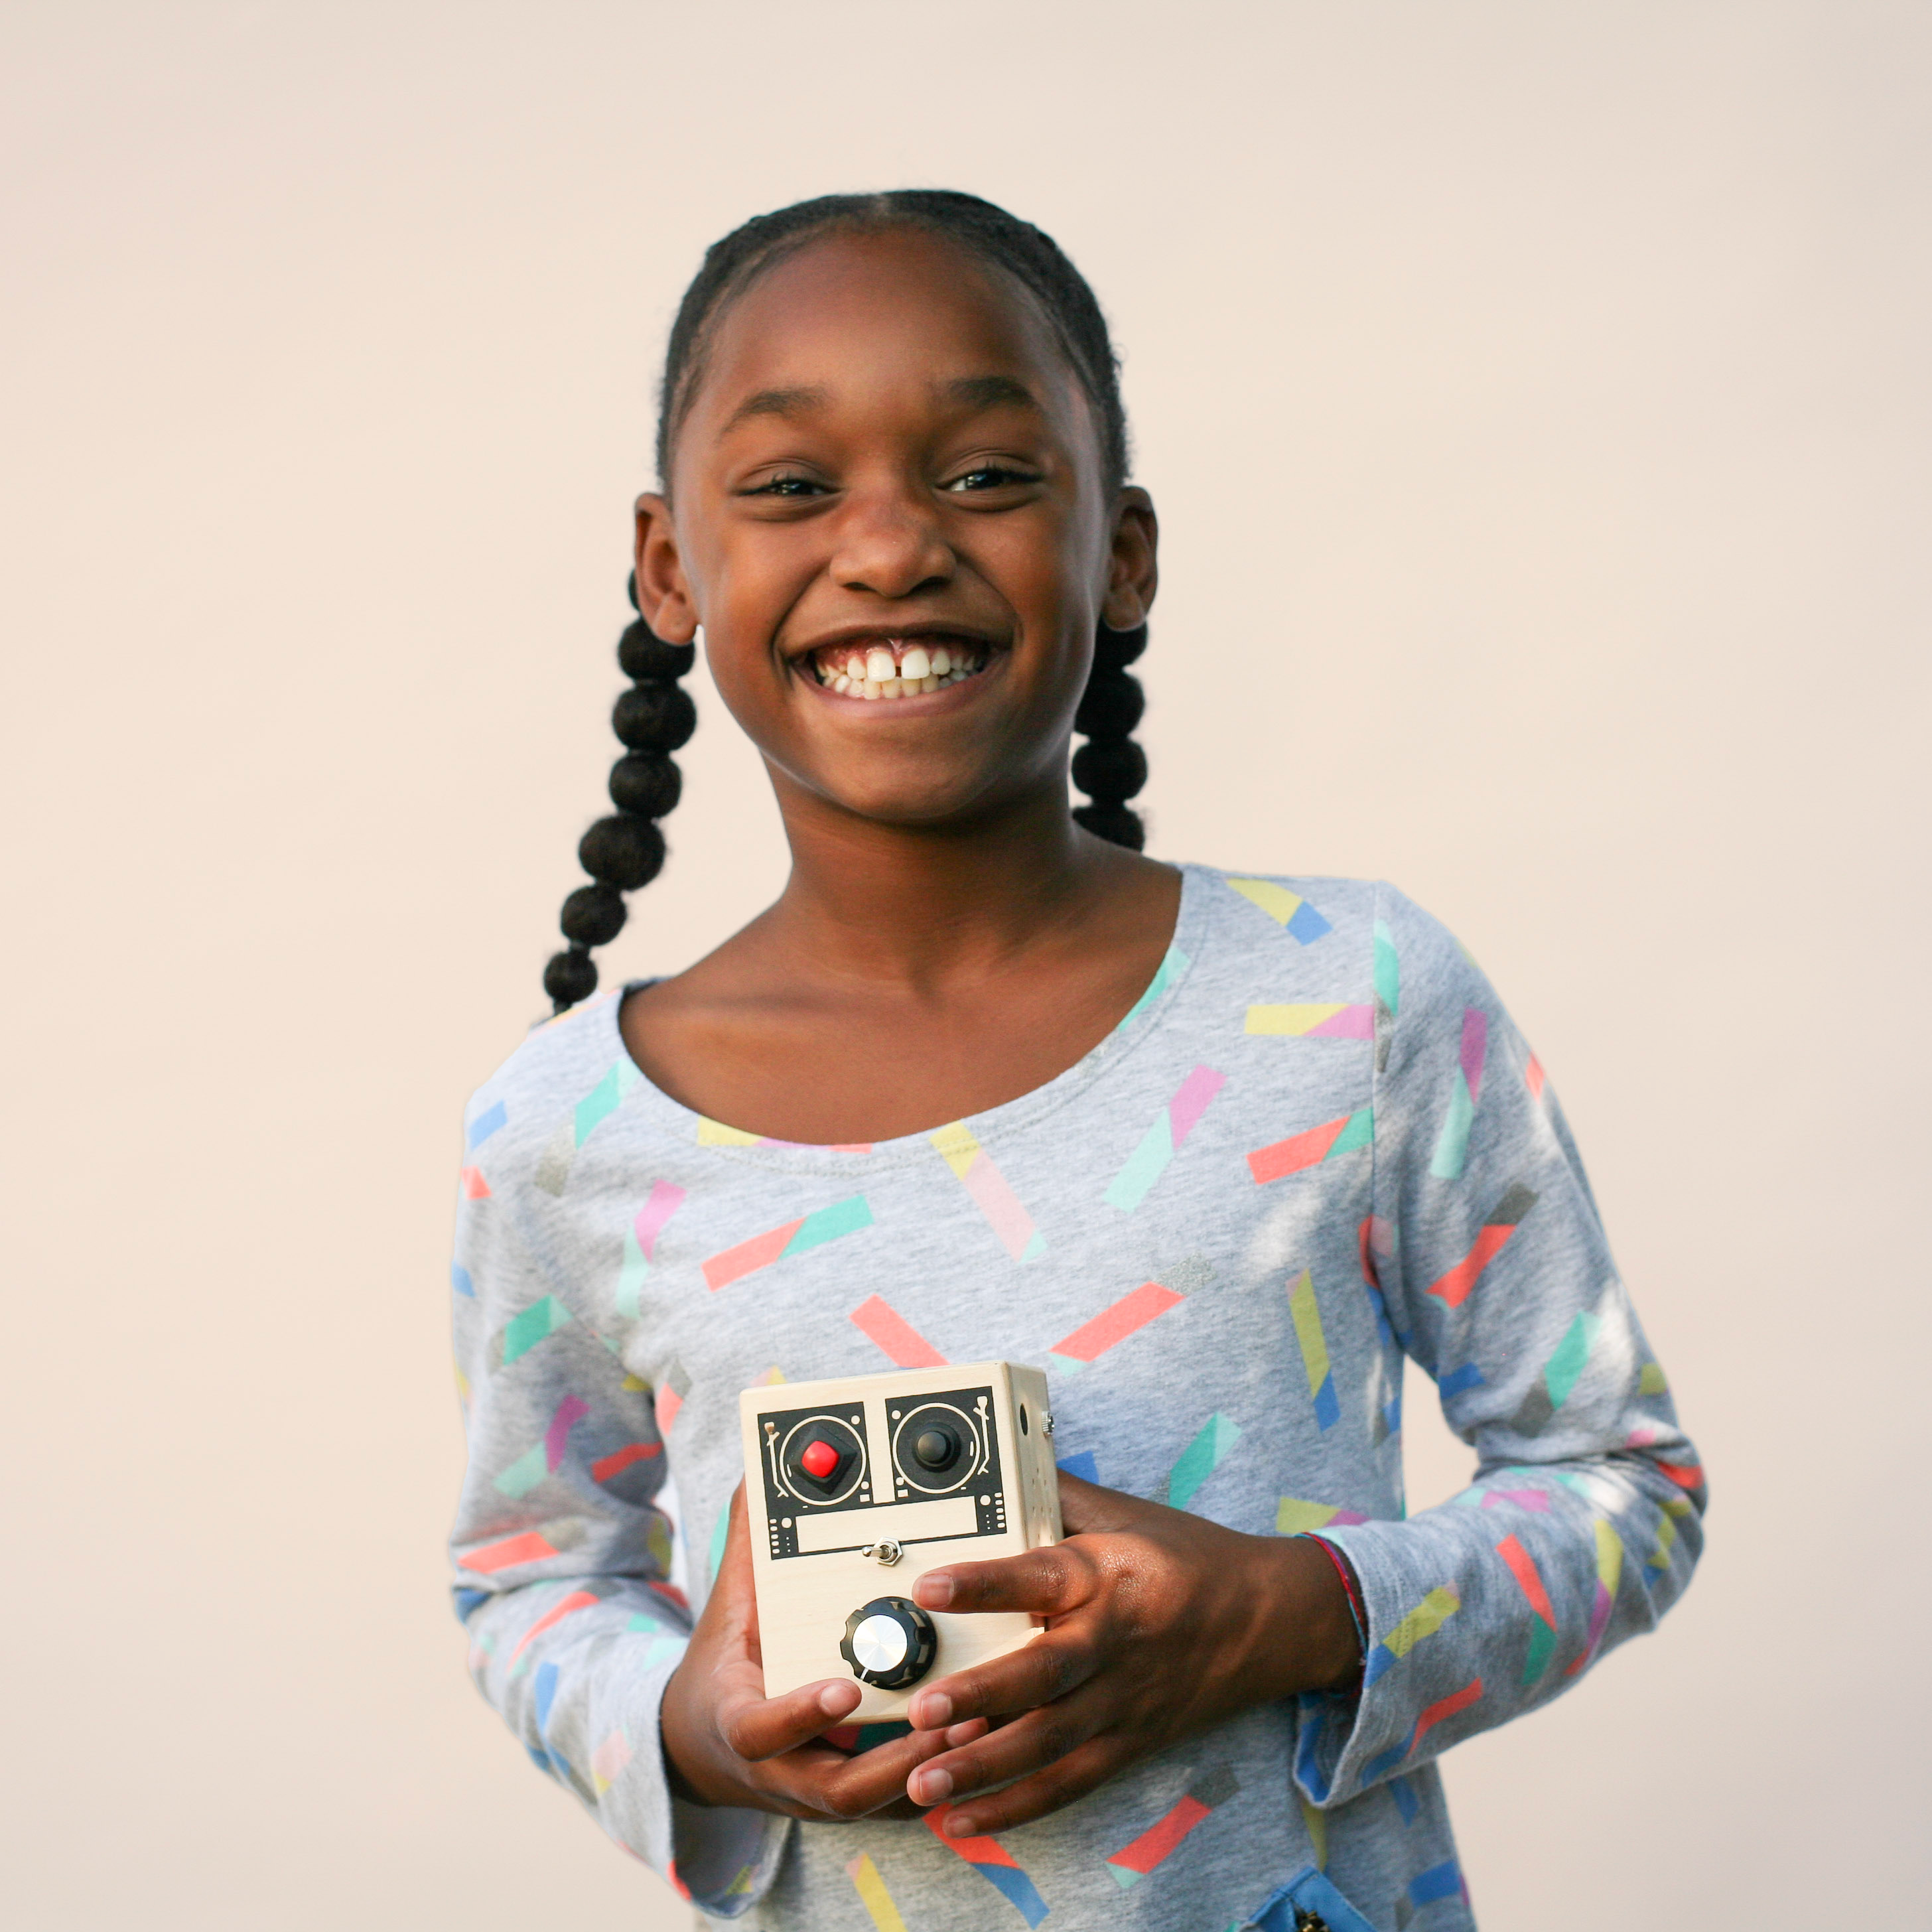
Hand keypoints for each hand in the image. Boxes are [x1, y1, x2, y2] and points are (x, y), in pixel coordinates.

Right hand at [658, 1482, 989, 1819]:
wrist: (708, 1743)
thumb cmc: (729, 1666)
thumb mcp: (729, 1606)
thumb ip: (751, 1544)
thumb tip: (762, 1476)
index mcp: (743, 1722)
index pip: (762, 1732)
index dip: (802, 1715)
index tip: (844, 1688)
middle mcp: (784, 1769)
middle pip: (838, 1790)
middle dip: (893, 1759)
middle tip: (945, 1715)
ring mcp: (822, 1791)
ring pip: (881, 1803)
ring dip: (930, 1768)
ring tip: (977, 1723)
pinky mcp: (858, 1797)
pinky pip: (902, 1803)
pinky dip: (940, 1778)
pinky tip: (983, 1741)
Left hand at [898, 1471, 1360, 1834]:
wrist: (1272, 1617)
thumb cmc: (1192, 1559)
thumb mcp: (1127, 1514)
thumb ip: (1059, 1496)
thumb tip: (1004, 1464)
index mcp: (1108, 1575)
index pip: (1039, 1577)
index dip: (984, 1584)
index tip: (930, 1586)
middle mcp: (1114, 1642)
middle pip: (1044, 1674)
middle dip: (980, 1696)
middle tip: (923, 1709)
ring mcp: (1123, 1700)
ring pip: (1051, 1742)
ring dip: (985, 1767)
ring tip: (924, 1784)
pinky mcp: (1131, 1742)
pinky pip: (1071, 1782)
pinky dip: (1018, 1806)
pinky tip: (966, 1819)